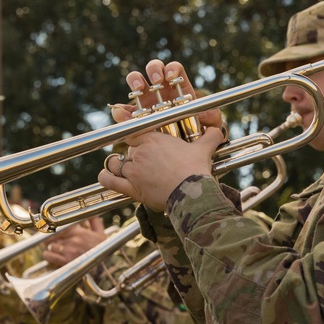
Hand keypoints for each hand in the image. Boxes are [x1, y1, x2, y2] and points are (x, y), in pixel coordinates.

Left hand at [43, 216, 107, 267]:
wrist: (104, 266)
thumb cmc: (102, 250)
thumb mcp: (100, 233)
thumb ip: (94, 221)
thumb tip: (91, 213)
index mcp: (80, 232)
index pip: (62, 224)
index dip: (55, 225)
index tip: (51, 225)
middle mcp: (74, 240)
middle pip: (54, 234)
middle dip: (51, 236)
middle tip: (50, 237)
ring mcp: (69, 251)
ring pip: (50, 244)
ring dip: (50, 245)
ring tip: (52, 246)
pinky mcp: (66, 261)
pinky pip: (50, 256)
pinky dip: (48, 255)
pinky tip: (50, 254)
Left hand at [99, 125, 223, 210]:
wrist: (192, 192)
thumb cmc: (196, 170)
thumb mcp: (204, 149)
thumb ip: (211, 137)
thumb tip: (218, 131)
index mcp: (155, 138)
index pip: (135, 132)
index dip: (137, 137)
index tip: (139, 141)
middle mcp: (141, 152)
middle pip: (129, 150)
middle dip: (135, 156)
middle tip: (147, 164)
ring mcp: (134, 170)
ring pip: (117, 163)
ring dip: (119, 165)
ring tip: (124, 169)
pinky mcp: (131, 188)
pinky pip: (110, 181)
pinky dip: (105, 178)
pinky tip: (104, 177)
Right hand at [109, 59, 222, 131]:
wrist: (181, 158)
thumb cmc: (199, 139)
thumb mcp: (211, 129)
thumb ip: (213, 119)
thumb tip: (205, 113)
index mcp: (179, 89)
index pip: (175, 70)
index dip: (172, 69)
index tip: (171, 77)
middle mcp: (161, 92)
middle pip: (154, 69)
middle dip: (154, 70)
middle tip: (157, 81)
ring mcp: (146, 102)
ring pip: (136, 82)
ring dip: (135, 80)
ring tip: (138, 89)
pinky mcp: (134, 118)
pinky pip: (124, 111)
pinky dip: (121, 110)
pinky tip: (123, 114)